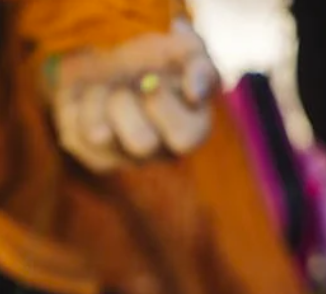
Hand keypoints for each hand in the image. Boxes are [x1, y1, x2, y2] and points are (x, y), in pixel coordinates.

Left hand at [46, 21, 215, 172]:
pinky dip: (78, 101)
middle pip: (141, 143)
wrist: (115, 58)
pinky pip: (74, 132)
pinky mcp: (92, 154)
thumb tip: (193, 92)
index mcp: (187, 131)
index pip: (183, 138)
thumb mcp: (186, 52)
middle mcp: (157, 153)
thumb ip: (200, 67)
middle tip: (125, 85)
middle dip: (125, 101)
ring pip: (100, 136)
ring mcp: (124, 158)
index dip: (163, 106)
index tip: (152, 80)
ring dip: (99, 96)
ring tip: (108, 86)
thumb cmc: (157, 59)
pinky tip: (93, 96)